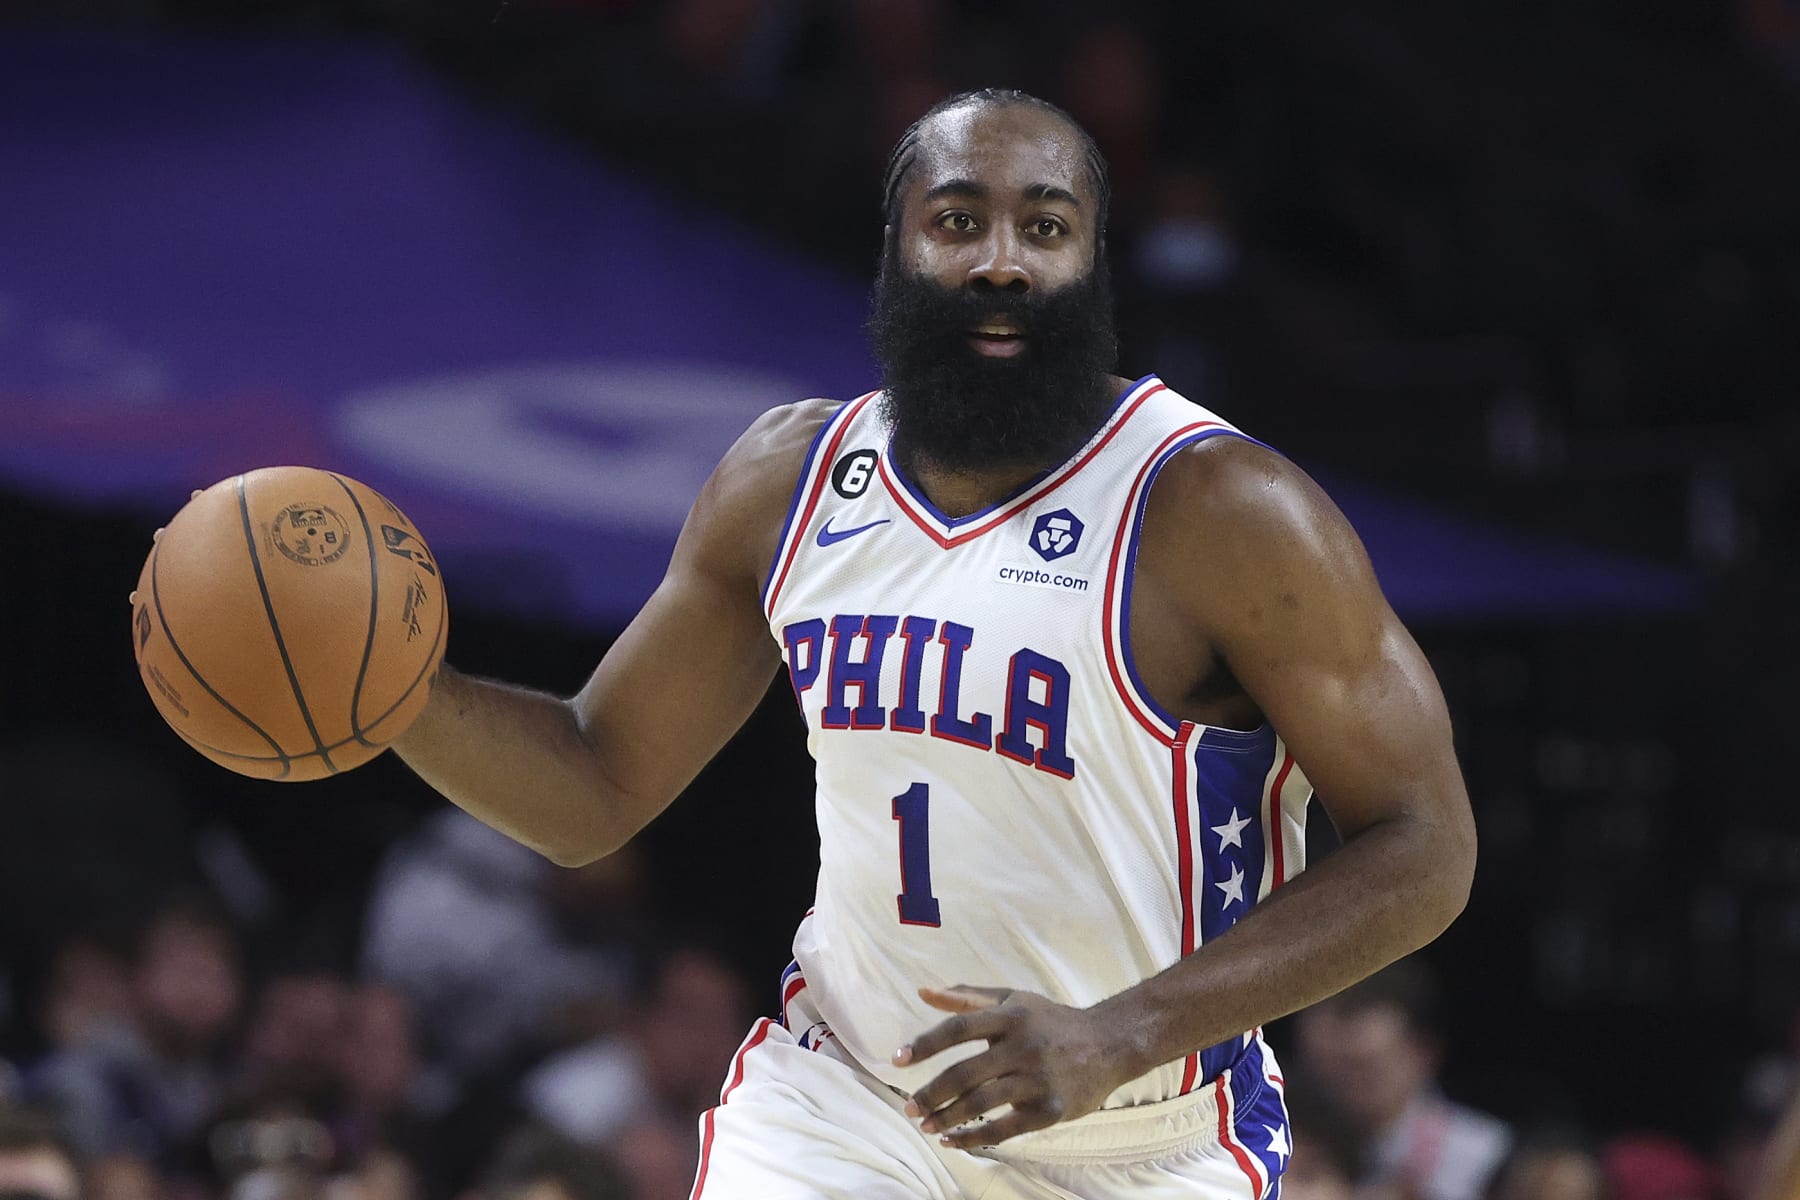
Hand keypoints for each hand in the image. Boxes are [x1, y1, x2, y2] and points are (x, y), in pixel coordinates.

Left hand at [894, 985, 1123, 1148]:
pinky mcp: (1049, 1109)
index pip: (957, 1029)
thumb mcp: (1012, 999)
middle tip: (908, 1107)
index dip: (924, 1044)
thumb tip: (922, 992)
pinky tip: (953, 1140)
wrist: (1109, 1044)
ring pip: (981, 1103)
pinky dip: (973, 1137)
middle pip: (964, 1073)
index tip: (897, 1061)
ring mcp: (1037, 1080)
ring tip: (925, 1125)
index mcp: (1010, 1016)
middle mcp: (1022, 1046)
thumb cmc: (1051, 1020)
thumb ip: (966, 997)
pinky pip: (1003, 1129)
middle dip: (930, 1093)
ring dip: (947, 1118)